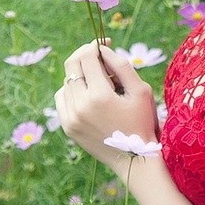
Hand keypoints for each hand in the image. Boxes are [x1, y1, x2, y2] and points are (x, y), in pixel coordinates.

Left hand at [53, 39, 158, 180]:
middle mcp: (80, 106)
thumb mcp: (140, 91)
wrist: (134, 159)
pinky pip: (61, 98)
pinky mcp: (67, 126)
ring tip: (98, 81)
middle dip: (84, 55)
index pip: (86, 57)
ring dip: (80, 75)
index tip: (104, 44)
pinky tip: (87, 95)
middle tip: (97, 55)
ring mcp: (70, 118)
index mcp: (100, 96)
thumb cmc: (142, 122)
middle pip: (72, 66)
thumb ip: (121, 66)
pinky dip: (71, 91)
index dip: (94, 46)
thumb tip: (103, 49)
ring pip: (66, 82)